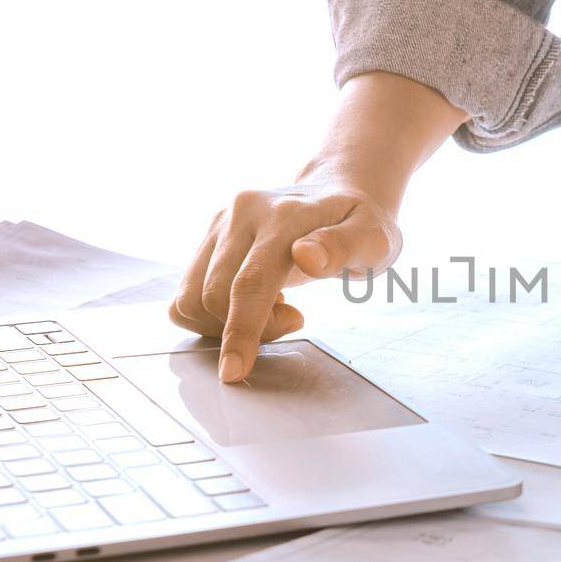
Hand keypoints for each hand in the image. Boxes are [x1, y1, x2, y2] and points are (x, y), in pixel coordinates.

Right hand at [171, 179, 401, 381]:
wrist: (339, 190)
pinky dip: (210, 314)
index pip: (250, 282)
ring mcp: (219, 224)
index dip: (241, 330)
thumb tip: (305, 256)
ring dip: (225, 323)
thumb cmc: (360, 222)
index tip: (235, 371)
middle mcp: (241, 213)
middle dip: (247, 330)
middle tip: (293, 319)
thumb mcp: (374, 237)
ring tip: (273, 308)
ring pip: (191, 297)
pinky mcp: (208, 238)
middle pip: (215, 295)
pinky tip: (250, 302)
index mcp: (283, 215)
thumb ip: (344, 247)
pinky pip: (186, 294)